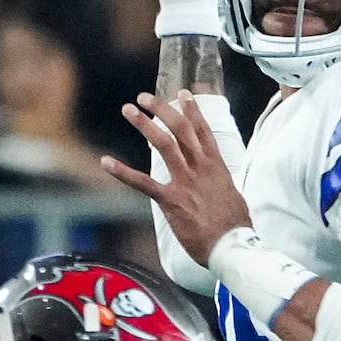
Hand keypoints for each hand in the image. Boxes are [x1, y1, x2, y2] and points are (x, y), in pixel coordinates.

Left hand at [102, 91, 250, 264]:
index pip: (202, 130)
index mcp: (216, 166)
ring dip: (144, 124)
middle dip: (161, 109)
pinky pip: (142, 182)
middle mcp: (200, 168)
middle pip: (180, 128)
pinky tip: (106, 162)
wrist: (231, 246)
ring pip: (163, 143)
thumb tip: (218, 185)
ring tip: (128, 109)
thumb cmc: (234, 227)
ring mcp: (185, 182)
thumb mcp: (232, 196)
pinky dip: (122, 171)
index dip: (192, 109)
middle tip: (144, 98)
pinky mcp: (170, 200)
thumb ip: (220, 184)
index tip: (182, 94)